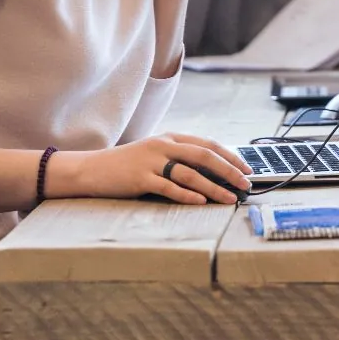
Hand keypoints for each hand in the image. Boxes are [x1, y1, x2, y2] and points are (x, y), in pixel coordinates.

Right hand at [53, 132, 250, 204]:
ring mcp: (152, 161)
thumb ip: (178, 158)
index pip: (207, 144)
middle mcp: (163, 146)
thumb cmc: (127, 165)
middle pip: (204, 156)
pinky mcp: (140, 178)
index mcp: (170, 138)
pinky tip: (201, 201)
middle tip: (245, 183)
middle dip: (229, 171)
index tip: (246, 168)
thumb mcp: (155, 154)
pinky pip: (169, 187)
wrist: (92, 170)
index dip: (230, 156)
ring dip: (214, 187)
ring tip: (229, 198)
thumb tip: (211, 172)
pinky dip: (187, 194)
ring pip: (191, 173)